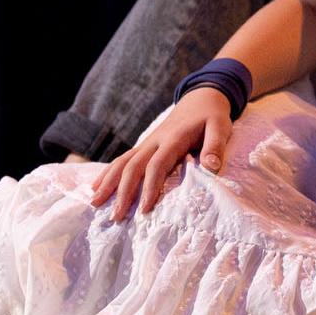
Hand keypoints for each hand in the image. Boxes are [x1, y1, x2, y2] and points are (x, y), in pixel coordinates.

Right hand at [88, 87, 234, 221]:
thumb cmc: (212, 116)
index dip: (150, 187)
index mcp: (173, 138)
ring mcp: (147, 143)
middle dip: (123, 192)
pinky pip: (122, 159)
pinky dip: (108, 173)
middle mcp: (154, 140)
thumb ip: (215, 146)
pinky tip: (96, 187)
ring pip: (122, 162)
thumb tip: (211, 167)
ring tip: (95, 204)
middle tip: (116, 216)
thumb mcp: (220, 127)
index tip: (145, 209)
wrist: (200, 98)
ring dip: (108, 183)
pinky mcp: (144, 146)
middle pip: (133, 166)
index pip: (157, 165)